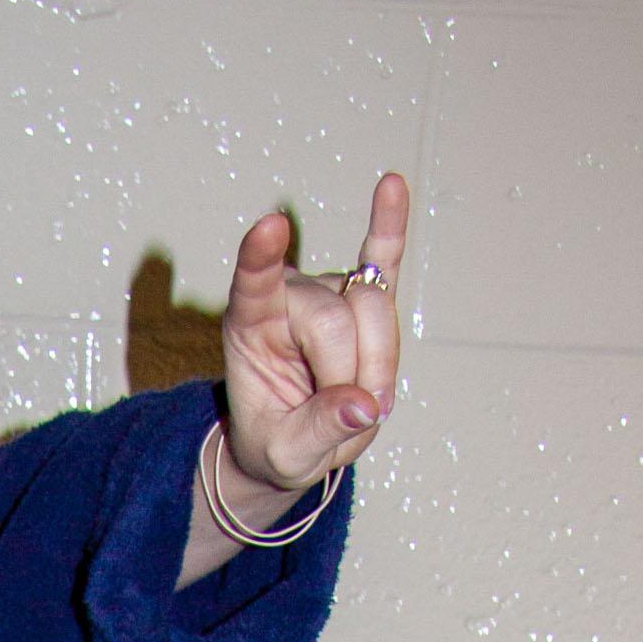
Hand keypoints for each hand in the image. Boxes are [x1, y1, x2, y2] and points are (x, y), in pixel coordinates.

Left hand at [181, 171, 408, 576]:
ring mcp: (329, 289)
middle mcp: (288, 297)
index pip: (252, 285)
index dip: (261, 258)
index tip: (267, 227)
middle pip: (337, 319)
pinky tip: (393, 185)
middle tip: (350, 419)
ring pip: (375, 310)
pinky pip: (383, 257)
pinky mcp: (365, 293)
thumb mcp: (285, 456)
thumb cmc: (278, 442)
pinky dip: (391, 225)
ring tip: (364, 403)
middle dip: (352, 376)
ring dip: (380, 365)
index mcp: (249, 327)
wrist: (295, 441)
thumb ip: (318, 431)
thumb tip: (364, 405)